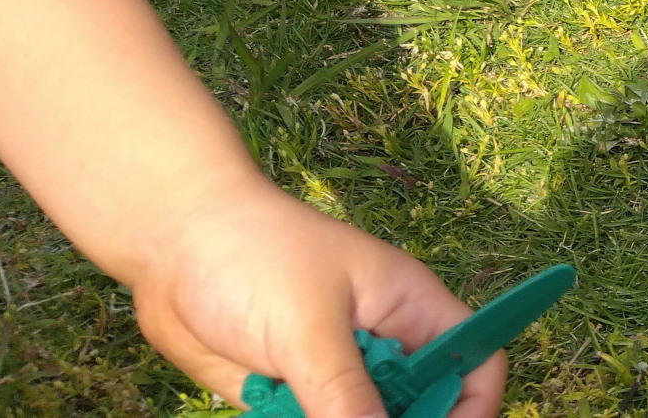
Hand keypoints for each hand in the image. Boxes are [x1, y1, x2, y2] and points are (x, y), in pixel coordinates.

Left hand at [131, 180, 503, 417]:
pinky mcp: (292, 396)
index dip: (472, 408)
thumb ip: (346, 394)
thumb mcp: (308, 327)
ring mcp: (336, 374)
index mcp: (412, 309)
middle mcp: (383, 346)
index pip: (475, 364)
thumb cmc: (256, 256)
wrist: (172, 246)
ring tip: (291, 407)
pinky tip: (269, 405)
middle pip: (419, 409)